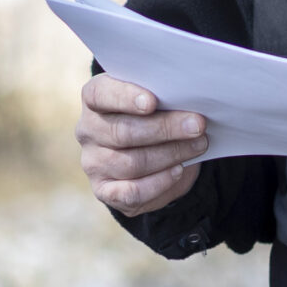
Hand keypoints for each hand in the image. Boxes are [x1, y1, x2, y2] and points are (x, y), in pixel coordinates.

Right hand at [74, 73, 209, 215]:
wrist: (151, 152)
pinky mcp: (104, 190)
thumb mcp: (157, 99)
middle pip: (123, 132)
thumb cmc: (155, 114)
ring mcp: (93, 162)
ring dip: (171, 154)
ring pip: (131, 163)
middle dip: (164, 128)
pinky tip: (178, 170)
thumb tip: (190, 104)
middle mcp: (88, 130)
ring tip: (199, 145)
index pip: (101, 94)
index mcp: (94, 98)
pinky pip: (131, 192)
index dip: (125, 97)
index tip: (152, 102)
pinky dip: (159, 182)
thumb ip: (164, 97)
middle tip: (197, 125)